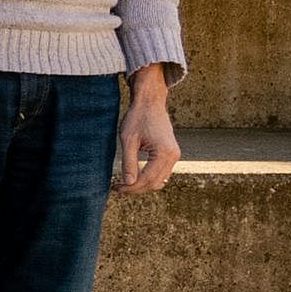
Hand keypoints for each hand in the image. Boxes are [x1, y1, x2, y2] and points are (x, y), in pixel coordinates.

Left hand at [120, 71, 181, 194]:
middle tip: (117, 188)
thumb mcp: (128, 140)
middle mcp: (174, 156)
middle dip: (136, 188)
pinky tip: (134, 176)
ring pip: (160, 180)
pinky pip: (161, 172)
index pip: (147, 179)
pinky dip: (148, 177)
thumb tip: (128, 183)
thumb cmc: (137, 118)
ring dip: (142, 184)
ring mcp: (175, 155)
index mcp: (164, 153)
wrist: (150, 103)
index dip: (131, 187)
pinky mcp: (172, 153)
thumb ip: (129, 162)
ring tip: (123, 183)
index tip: (115, 188)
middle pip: (155, 183)